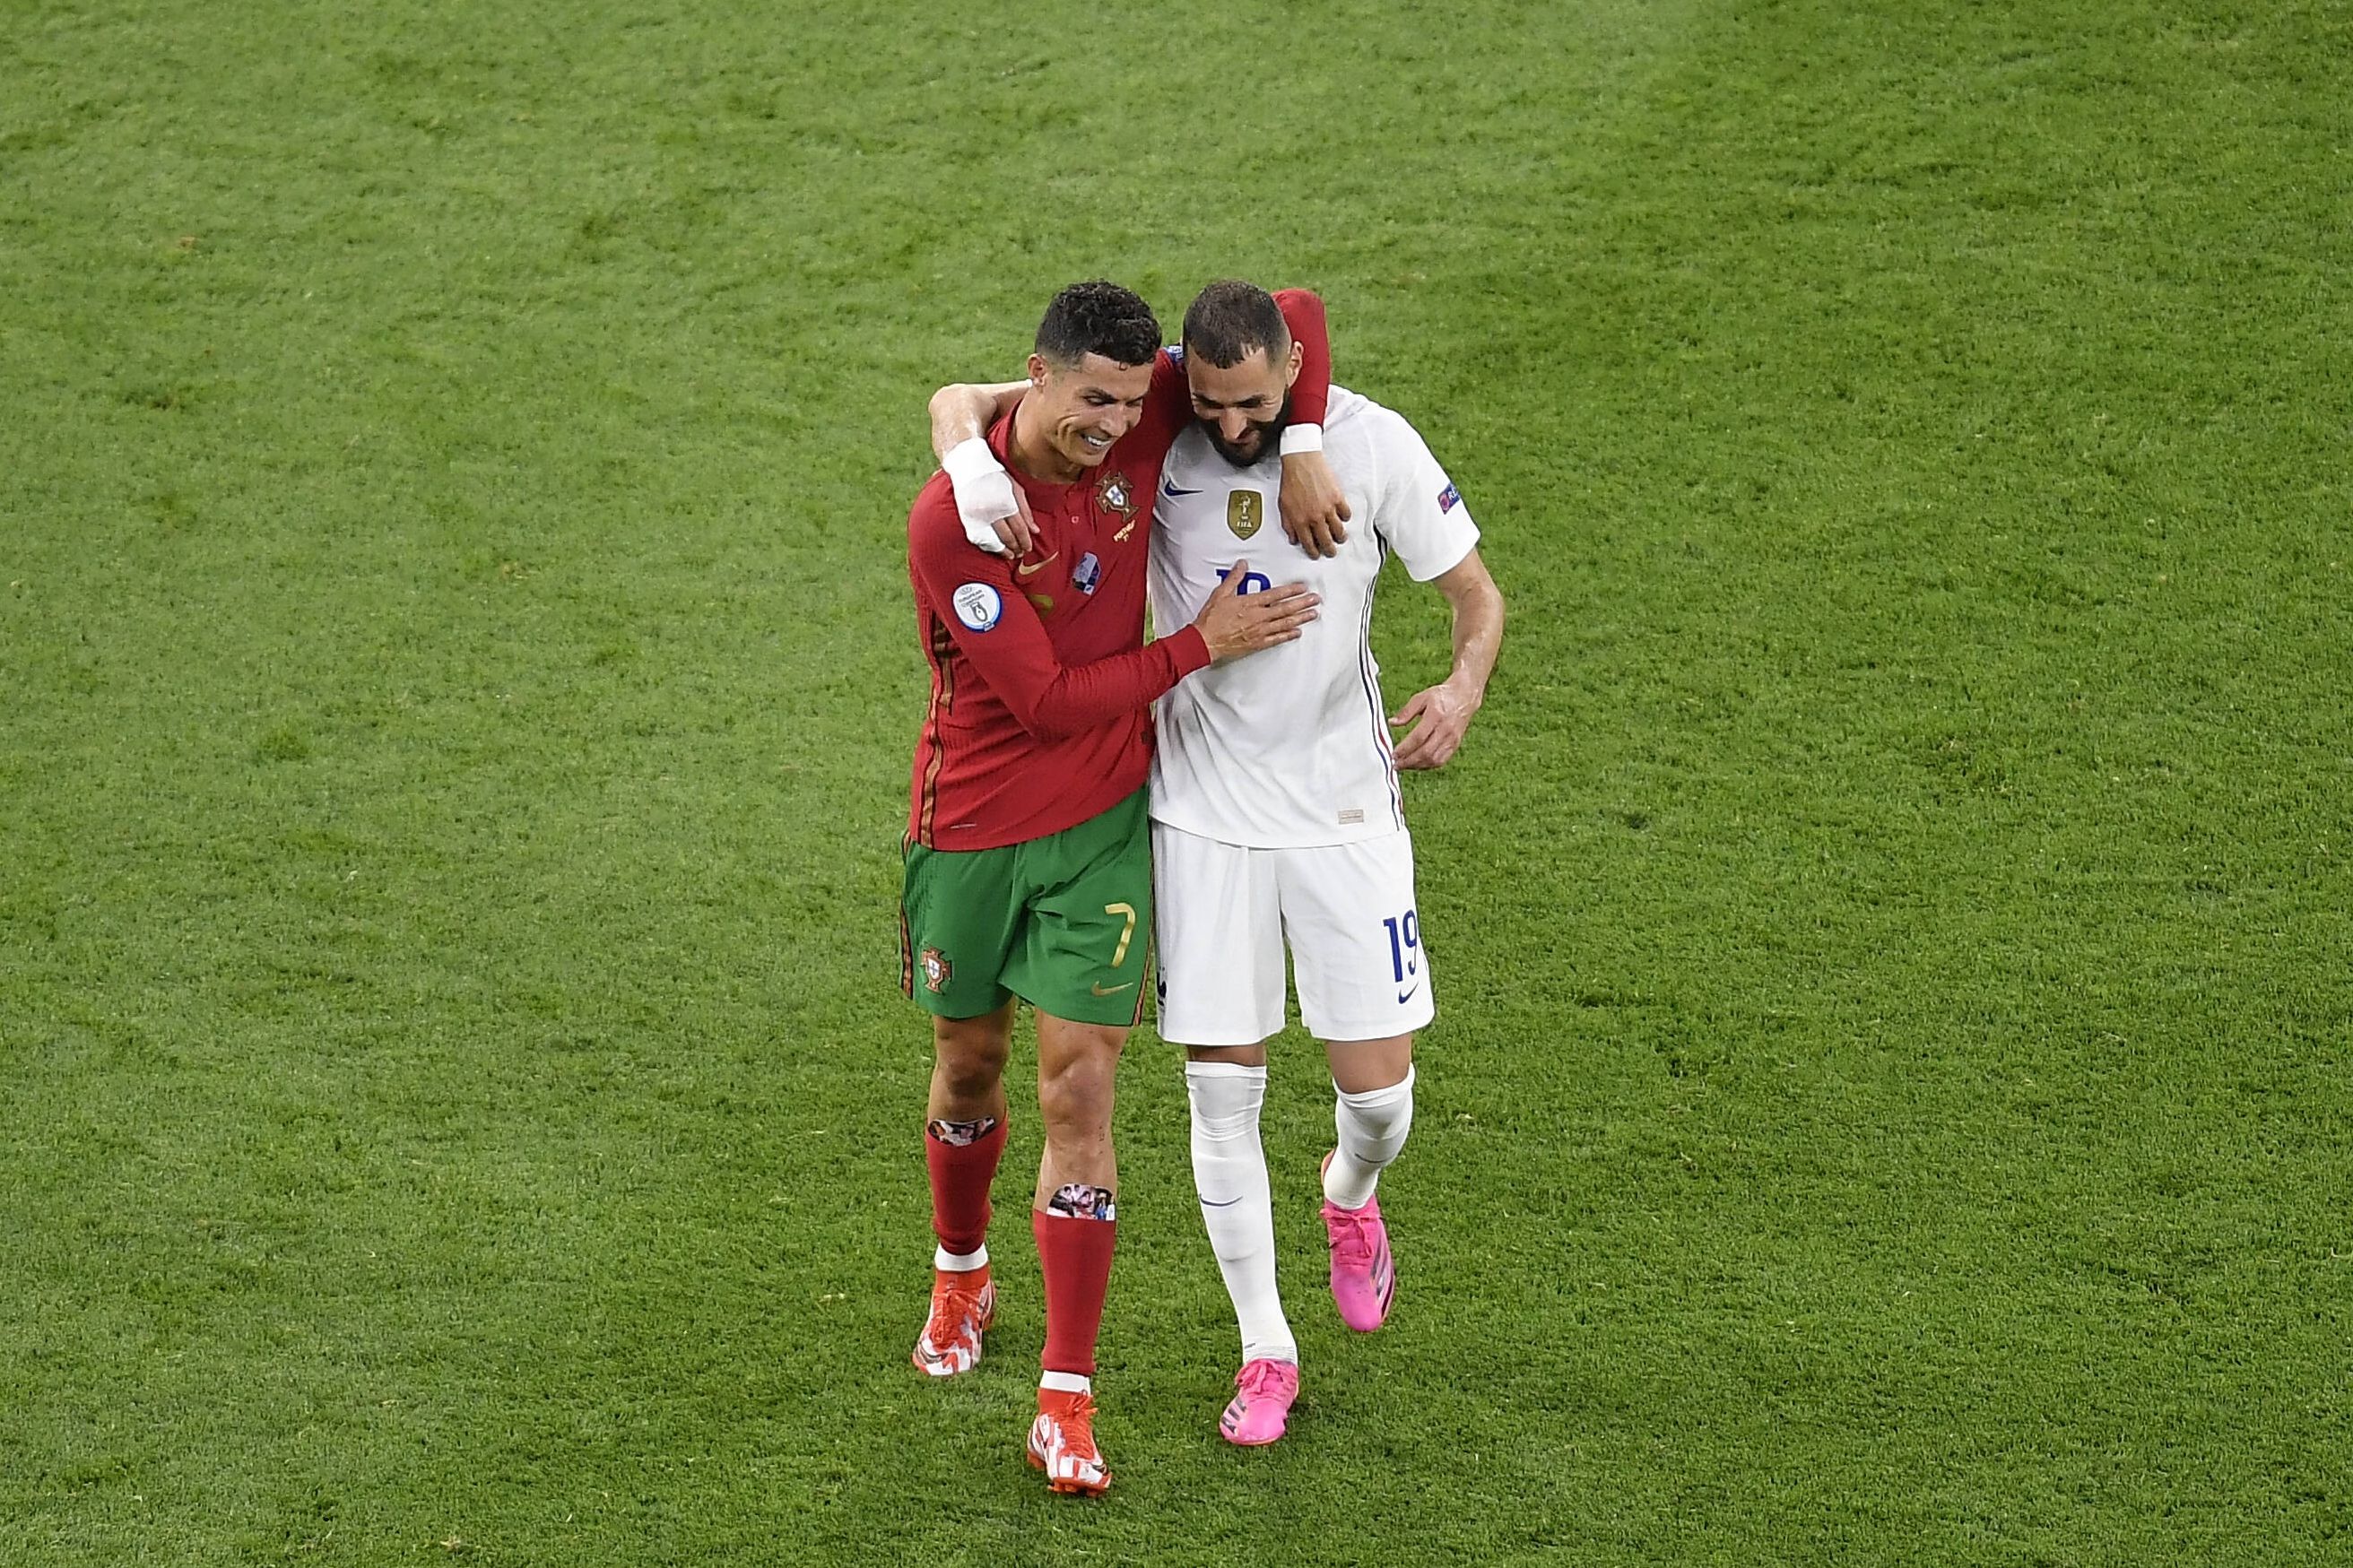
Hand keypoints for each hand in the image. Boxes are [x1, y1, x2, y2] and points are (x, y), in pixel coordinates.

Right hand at [944, 439, 1036, 555]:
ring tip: (1011, 555)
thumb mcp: (1015, 488)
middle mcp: (991, 511)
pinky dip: (988, 547)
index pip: (1019, 528)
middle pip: (1007, 536)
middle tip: (1021, 553)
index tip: (1028, 548)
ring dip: (1003, 551)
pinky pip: (979, 539)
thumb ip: (1025, 510)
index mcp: (1006, 502)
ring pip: (992, 542)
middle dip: (1016, 547)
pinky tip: (996, 548)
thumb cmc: (995, 475)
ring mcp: (977, 516)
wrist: (968, 466)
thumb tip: (1035, 531)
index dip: (1025, 540)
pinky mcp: (967, 519)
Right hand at [1194, 558, 1318, 662]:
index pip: (1276, 594)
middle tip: (1315, 600)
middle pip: (1285, 608)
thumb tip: (1242, 564)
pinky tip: (1297, 632)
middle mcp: (1258, 617)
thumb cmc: (1211, 619)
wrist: (1204, 641)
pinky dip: (1288, 635)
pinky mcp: (1257, 644)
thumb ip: (1234, 578)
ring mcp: (1259, 631)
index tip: (1303, 587)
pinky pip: (1277, 639)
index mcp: (1250, 603)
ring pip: (1285, 623)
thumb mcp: (1221, 593)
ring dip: (1301, 618)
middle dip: (1303, 603)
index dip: (1291, 590)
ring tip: (1313, 614)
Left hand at [1278, 449, 1349, 557]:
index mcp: (1300, 520)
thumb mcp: (1283, 505)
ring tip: (1340, 538)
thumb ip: (1288, 524)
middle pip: (1326, 541)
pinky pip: (1346, 514)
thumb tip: (1293, 539)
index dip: (1313, 552)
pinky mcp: (1338, 498)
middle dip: (1329, 550)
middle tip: (1331, 552)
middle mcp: (1315, 517)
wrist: (1301, 461)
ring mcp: (1328, 508)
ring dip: (1340, 538)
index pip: (1309, 544)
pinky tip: (1343, 519)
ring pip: (1338, 531)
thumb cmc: (1291, 481)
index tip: (1316, 554)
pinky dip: (1345, 518)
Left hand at [1390, 679, 1480, 768]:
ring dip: (1417, 766)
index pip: (1419, 737)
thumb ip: (1406, 711)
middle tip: (1396, 764)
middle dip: (1409, 761)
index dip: (1405, 748)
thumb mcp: (1421, 698)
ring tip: (1404, 765)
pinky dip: (1428, 765)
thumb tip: (1392, 723)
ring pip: (1434, 760)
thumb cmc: (1441, 696)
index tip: (1394, 753)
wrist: (1464, 696)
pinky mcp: (1455, 744)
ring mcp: (1452, 739)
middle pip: (1426, 752)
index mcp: (1436, 715)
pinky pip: (1442, 760)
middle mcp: (1446, 729)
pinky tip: (1417, 764)